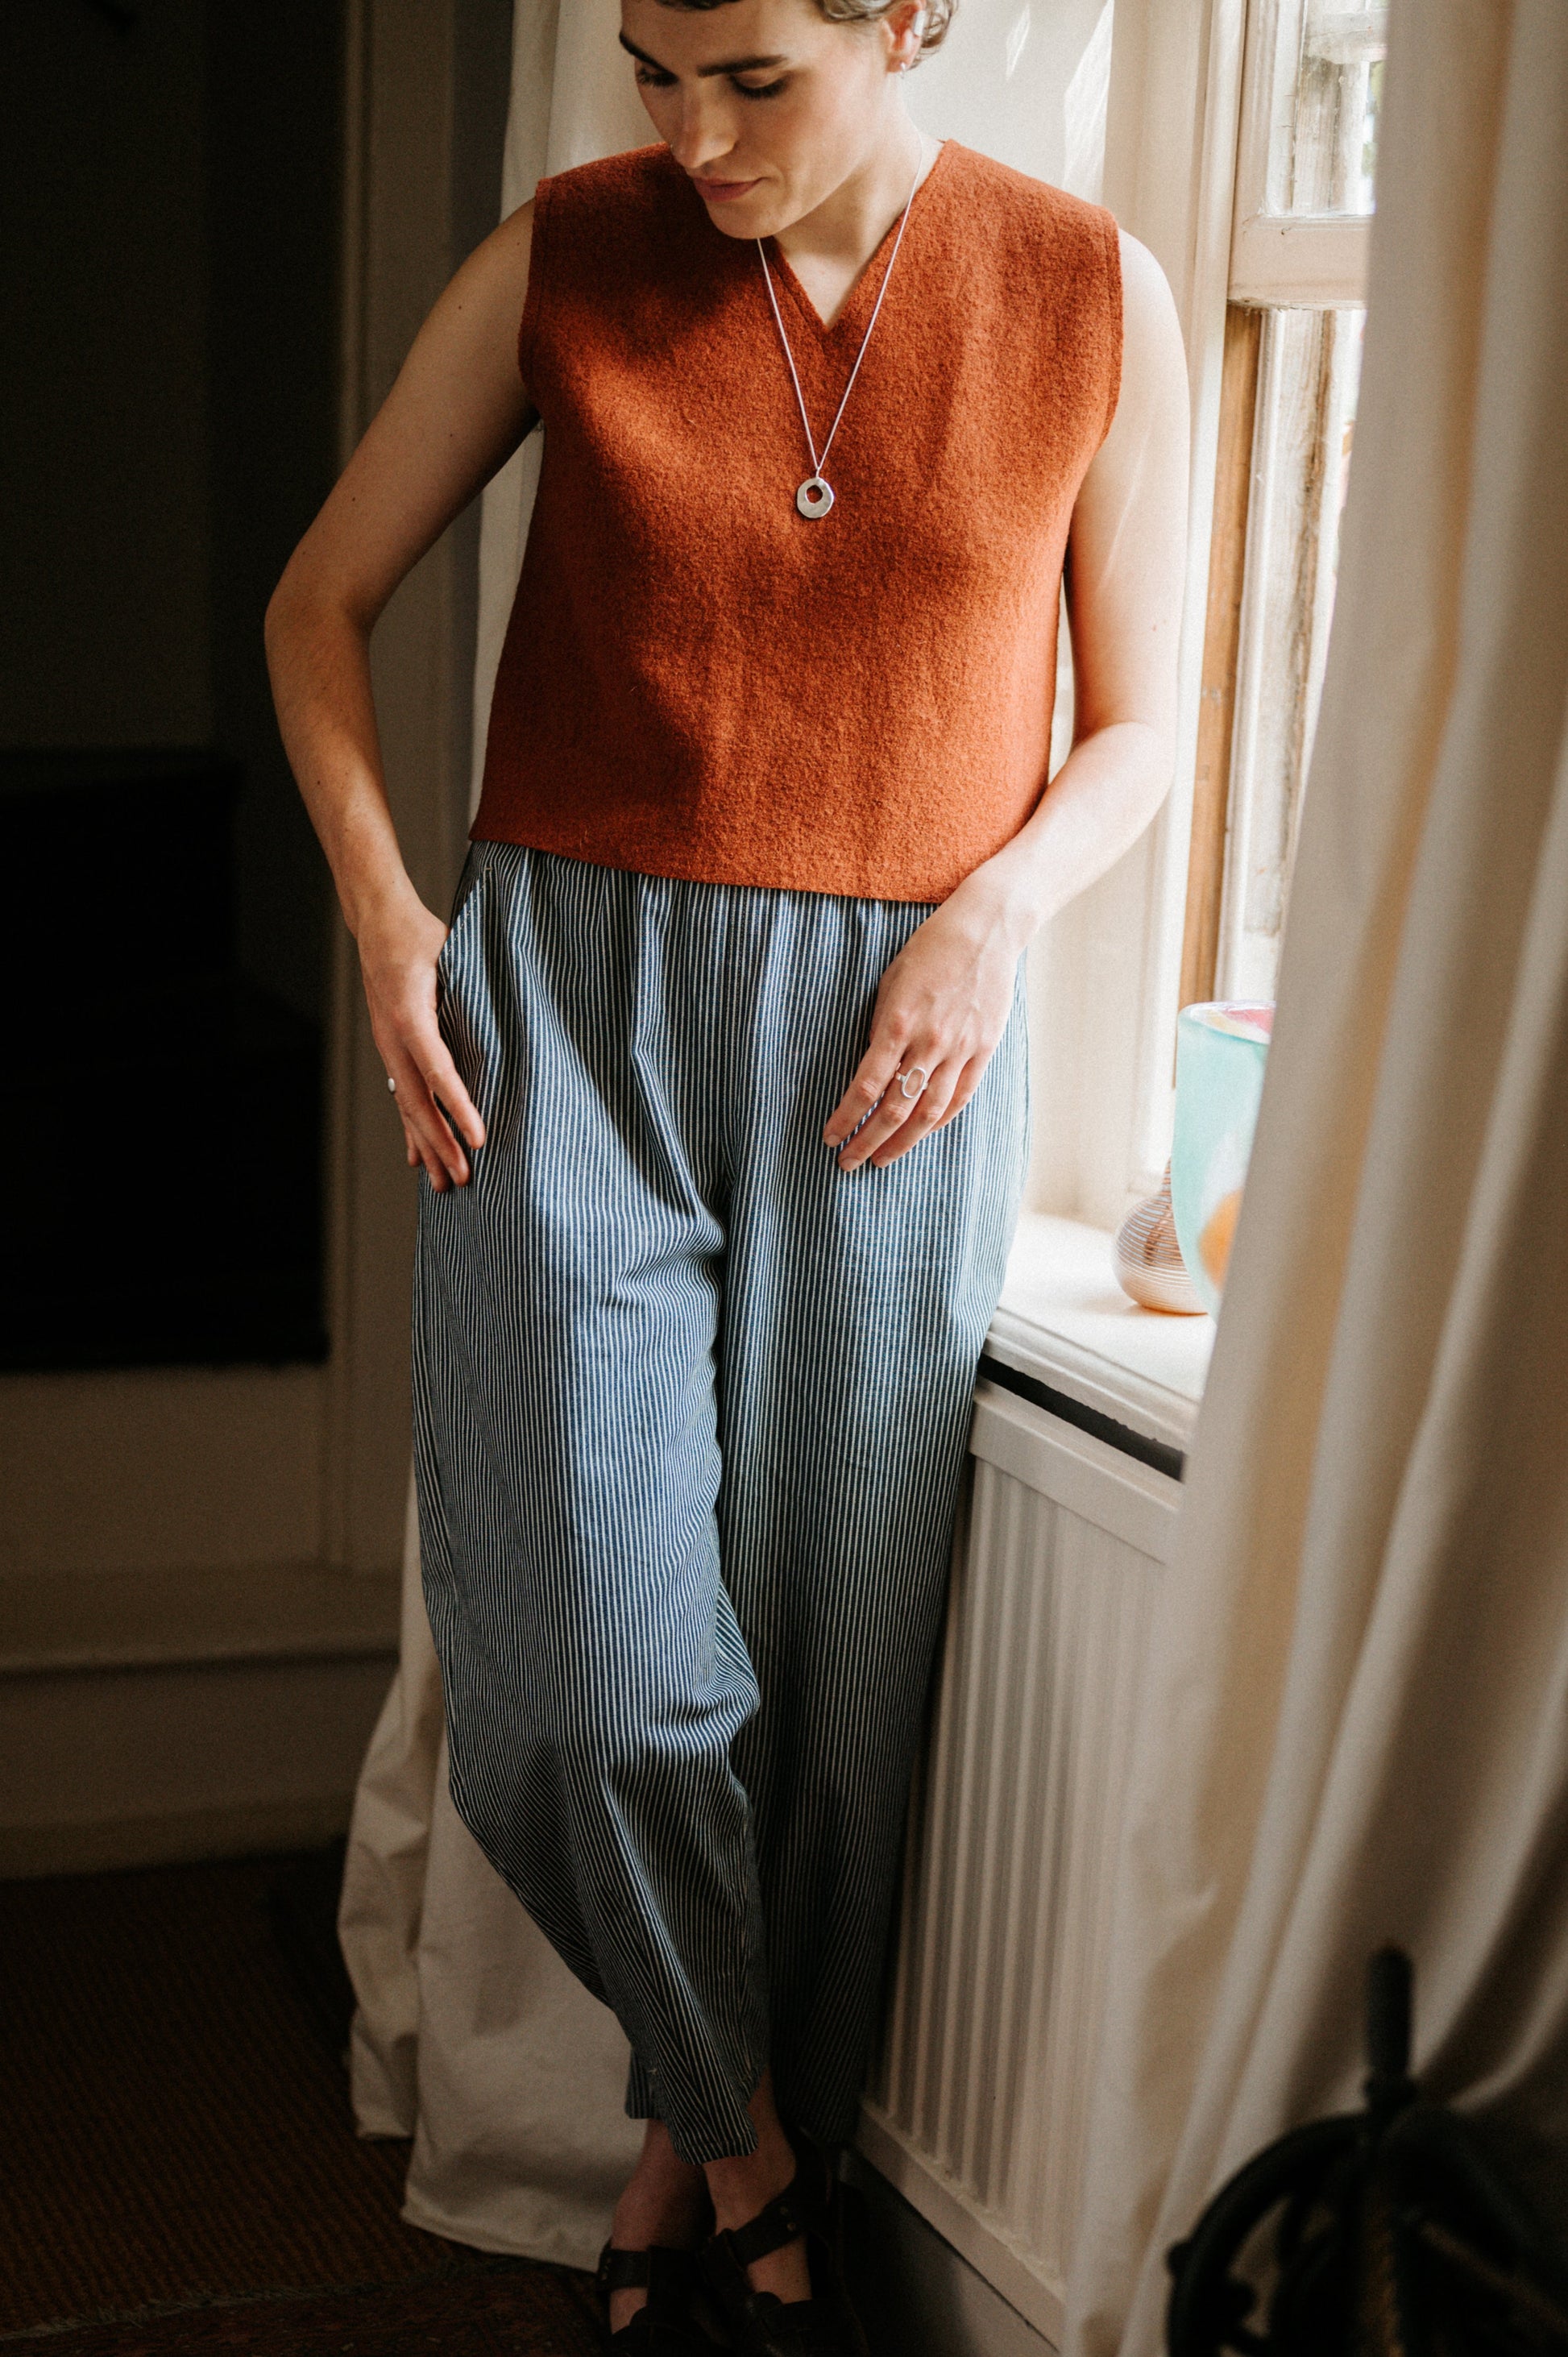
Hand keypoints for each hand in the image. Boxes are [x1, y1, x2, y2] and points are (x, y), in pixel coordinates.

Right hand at [357, 887, 485, 1189]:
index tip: (479, 1139)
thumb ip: (472, 990)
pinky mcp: (392, 1050)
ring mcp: (389, 1048)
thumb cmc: (423, 937)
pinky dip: (413, 1130)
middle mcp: (393, 1038)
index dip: (459, 1108)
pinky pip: (403, 1097)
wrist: (380, 924)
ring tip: (441, 1185)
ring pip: (407, 1107)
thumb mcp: (453, 955)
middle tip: (463, 1180)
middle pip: (418, 1103)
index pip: (439, 1071)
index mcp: (411, 1016)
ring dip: (426, 1147)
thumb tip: (512, 1017)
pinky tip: (418, 1158)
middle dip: (442, 1144)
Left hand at [823, 878, 1023, 1170]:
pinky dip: (938, 1120)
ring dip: (902, 1142)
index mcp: (897, 1023)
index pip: (866, 1087)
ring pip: (928, 1113)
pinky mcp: (983, 1049)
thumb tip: (870, 1069)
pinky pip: (959, 1097)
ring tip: (881, 1159)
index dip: (846, 1117)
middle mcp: (929, 1043)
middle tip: (848, 1162)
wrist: (985, 930)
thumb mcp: (890, 983)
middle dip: (867, 1140)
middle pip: (895, 1109)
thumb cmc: (929, 950)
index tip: (830, 1137)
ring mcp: (960, 1049)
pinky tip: (921, 1133)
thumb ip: (880, 1028)